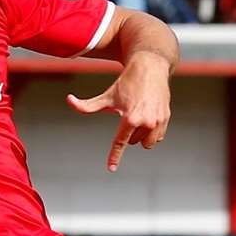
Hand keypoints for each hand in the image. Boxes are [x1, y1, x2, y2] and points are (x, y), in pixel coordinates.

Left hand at [65, 52, 171, 171]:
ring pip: (147, 143)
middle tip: (128, 115)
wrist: (150, 67)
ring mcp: (158, 120)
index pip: (120, 142)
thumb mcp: (106, 96)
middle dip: (129, 134)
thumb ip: (87, 105)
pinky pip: (158, 137)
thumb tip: (69, 100)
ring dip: (141, 136)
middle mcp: (147, 121)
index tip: (111, 168)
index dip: (114, 156)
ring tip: (138, 118)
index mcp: (131, 118)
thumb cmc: (127, 82)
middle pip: (134, 143)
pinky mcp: (166, 118)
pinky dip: (151, 132)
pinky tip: (148, 118)